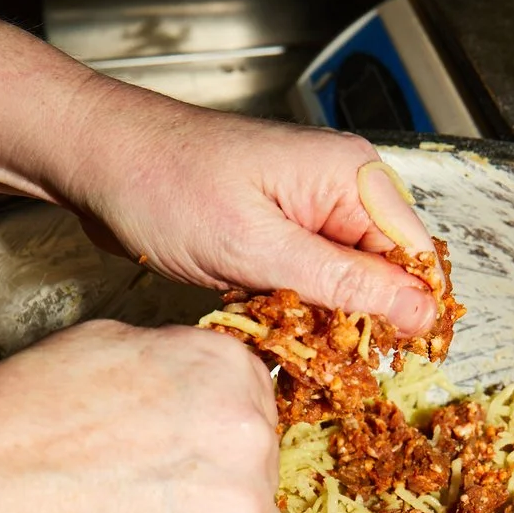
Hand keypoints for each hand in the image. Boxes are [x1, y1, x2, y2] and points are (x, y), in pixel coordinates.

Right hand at [0, 322, 280, 512]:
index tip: (175, 454)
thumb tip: (185, 388)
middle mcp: (248, 438)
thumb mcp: (97, 348)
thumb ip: (167, 367)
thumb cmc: (11, 423)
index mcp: (227, 371)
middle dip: (211, 490)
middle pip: (258, 474)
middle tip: (139, 500)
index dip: (210, 436)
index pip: (254, 407)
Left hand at [57, 93, 439, 338]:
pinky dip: (294, 303)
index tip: (380, 353)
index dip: (408, 310)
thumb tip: (420, 311)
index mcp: (350, 175)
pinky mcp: (282, 226)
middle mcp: (340, 186)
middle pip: (388, 271)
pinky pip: (312, 277)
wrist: (93, 159)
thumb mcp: (257, 247)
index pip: (418, 256)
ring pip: (349, 281)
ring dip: (321, 314)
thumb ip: (346, 282)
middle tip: (316, 345)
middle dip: (359, 316)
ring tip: (276, 320)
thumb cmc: (160, 183)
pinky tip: (262, 309)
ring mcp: (310, 206)